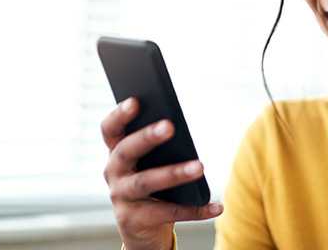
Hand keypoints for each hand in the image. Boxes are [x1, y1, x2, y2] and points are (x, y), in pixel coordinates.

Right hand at [101, 97, 223, 249]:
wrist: (142, 227)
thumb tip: (178, 125)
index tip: (136, 100)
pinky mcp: (134, 220)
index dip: (119, 115)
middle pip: (127, 151)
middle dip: (147, 137)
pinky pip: (168, 213)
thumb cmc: (151, 180)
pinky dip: (195, 210)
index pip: (110, 129)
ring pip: (146, 182)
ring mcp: (121, 197)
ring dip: (174, 173)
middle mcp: (113, 172)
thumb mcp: (150, 161)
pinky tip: (217, 205)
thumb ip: (158, 144)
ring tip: (200, 166)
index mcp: (116, 151)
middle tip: (170, 126)